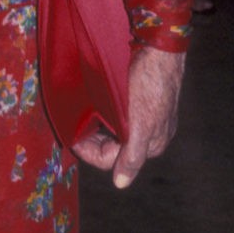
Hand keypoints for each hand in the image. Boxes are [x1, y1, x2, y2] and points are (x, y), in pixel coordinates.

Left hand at [72, 45, 185, 188]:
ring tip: (83, 115)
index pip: (109, 160)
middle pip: (112, 148)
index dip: (87, 151)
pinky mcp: (146, 103)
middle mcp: (152, 136)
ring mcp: (150, 119)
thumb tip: (121, 184)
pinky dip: (106, 115)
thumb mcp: (139, 124)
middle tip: (74, 124)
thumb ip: (131, 156)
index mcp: (151, 145)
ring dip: (97, 127)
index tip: (72, 136)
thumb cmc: (149, 85)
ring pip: (115, 132)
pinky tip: (97, 105)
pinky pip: (120, 117)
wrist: (161, 48)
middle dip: (92, 139)